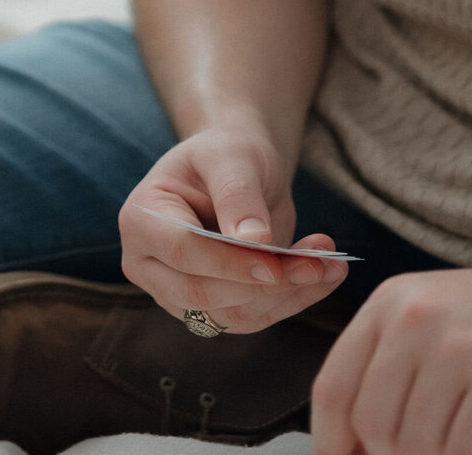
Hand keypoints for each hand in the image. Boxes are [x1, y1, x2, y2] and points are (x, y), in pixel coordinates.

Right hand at [118, 128, 348, 333]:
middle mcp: (148, 262)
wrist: (237, 167)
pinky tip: (321, 275)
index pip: (182, 251)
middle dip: (265, 285)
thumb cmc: (227, 152)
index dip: (229, 262)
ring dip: (286, 298)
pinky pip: (250, 319)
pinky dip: (290, 302)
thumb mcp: (231, 157)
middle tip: (320, 264)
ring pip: (230, 315)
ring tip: (330, 264)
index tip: (276, 263)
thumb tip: (255, 242)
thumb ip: (237, 195)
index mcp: (141, 218)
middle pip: (202, 293)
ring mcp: (175, 292)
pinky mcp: (208, 309)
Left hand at [311, 259, 471, 454]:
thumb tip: (349, 445)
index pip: (333, 387)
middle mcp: (415, 318)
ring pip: (417, 445)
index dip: (328, 440)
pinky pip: (463, 453)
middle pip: (372, 425)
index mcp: (388, 303)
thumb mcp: (427, 320)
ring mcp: (458, 346)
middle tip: (432, 452)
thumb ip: (385, 367)